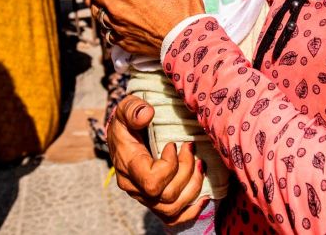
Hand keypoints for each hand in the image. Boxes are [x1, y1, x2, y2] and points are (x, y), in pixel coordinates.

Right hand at [108, 95, 206, 225]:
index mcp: (127, 167)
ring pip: (173, 209)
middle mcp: (135, 188)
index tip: (173, 144)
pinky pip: (173, 218)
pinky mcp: (155, 201)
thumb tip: (148, 114)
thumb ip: (134, 109)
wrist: (122, 135)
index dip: (170, 166)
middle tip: (190, 148)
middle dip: (186, 171)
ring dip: (193, 187)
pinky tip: (203, 194)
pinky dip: (191, 210)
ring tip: (199, 164)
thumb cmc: (127, 121)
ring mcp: (145, 198)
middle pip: (166, 196)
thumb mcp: (126, 108)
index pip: (152, 182)